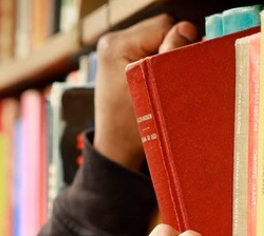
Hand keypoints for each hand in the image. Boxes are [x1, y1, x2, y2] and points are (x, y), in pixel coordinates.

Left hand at [94, 15, 198, 170]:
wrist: (116, 146)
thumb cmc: (132, 128)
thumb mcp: (157, 93)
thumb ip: (171, 58)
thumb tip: (185, 30)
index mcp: (115, 47)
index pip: (165, 27)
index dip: (180, 46)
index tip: (176, 74)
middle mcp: (112, 43)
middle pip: (162, 28)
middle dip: (174, 50)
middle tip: (170, 80)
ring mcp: (115, 49)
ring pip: (160, 37)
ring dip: (168, 56)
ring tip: (163, 82)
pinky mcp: (122, 57)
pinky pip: (152, 47)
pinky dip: (161, 60)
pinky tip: (157, 80)